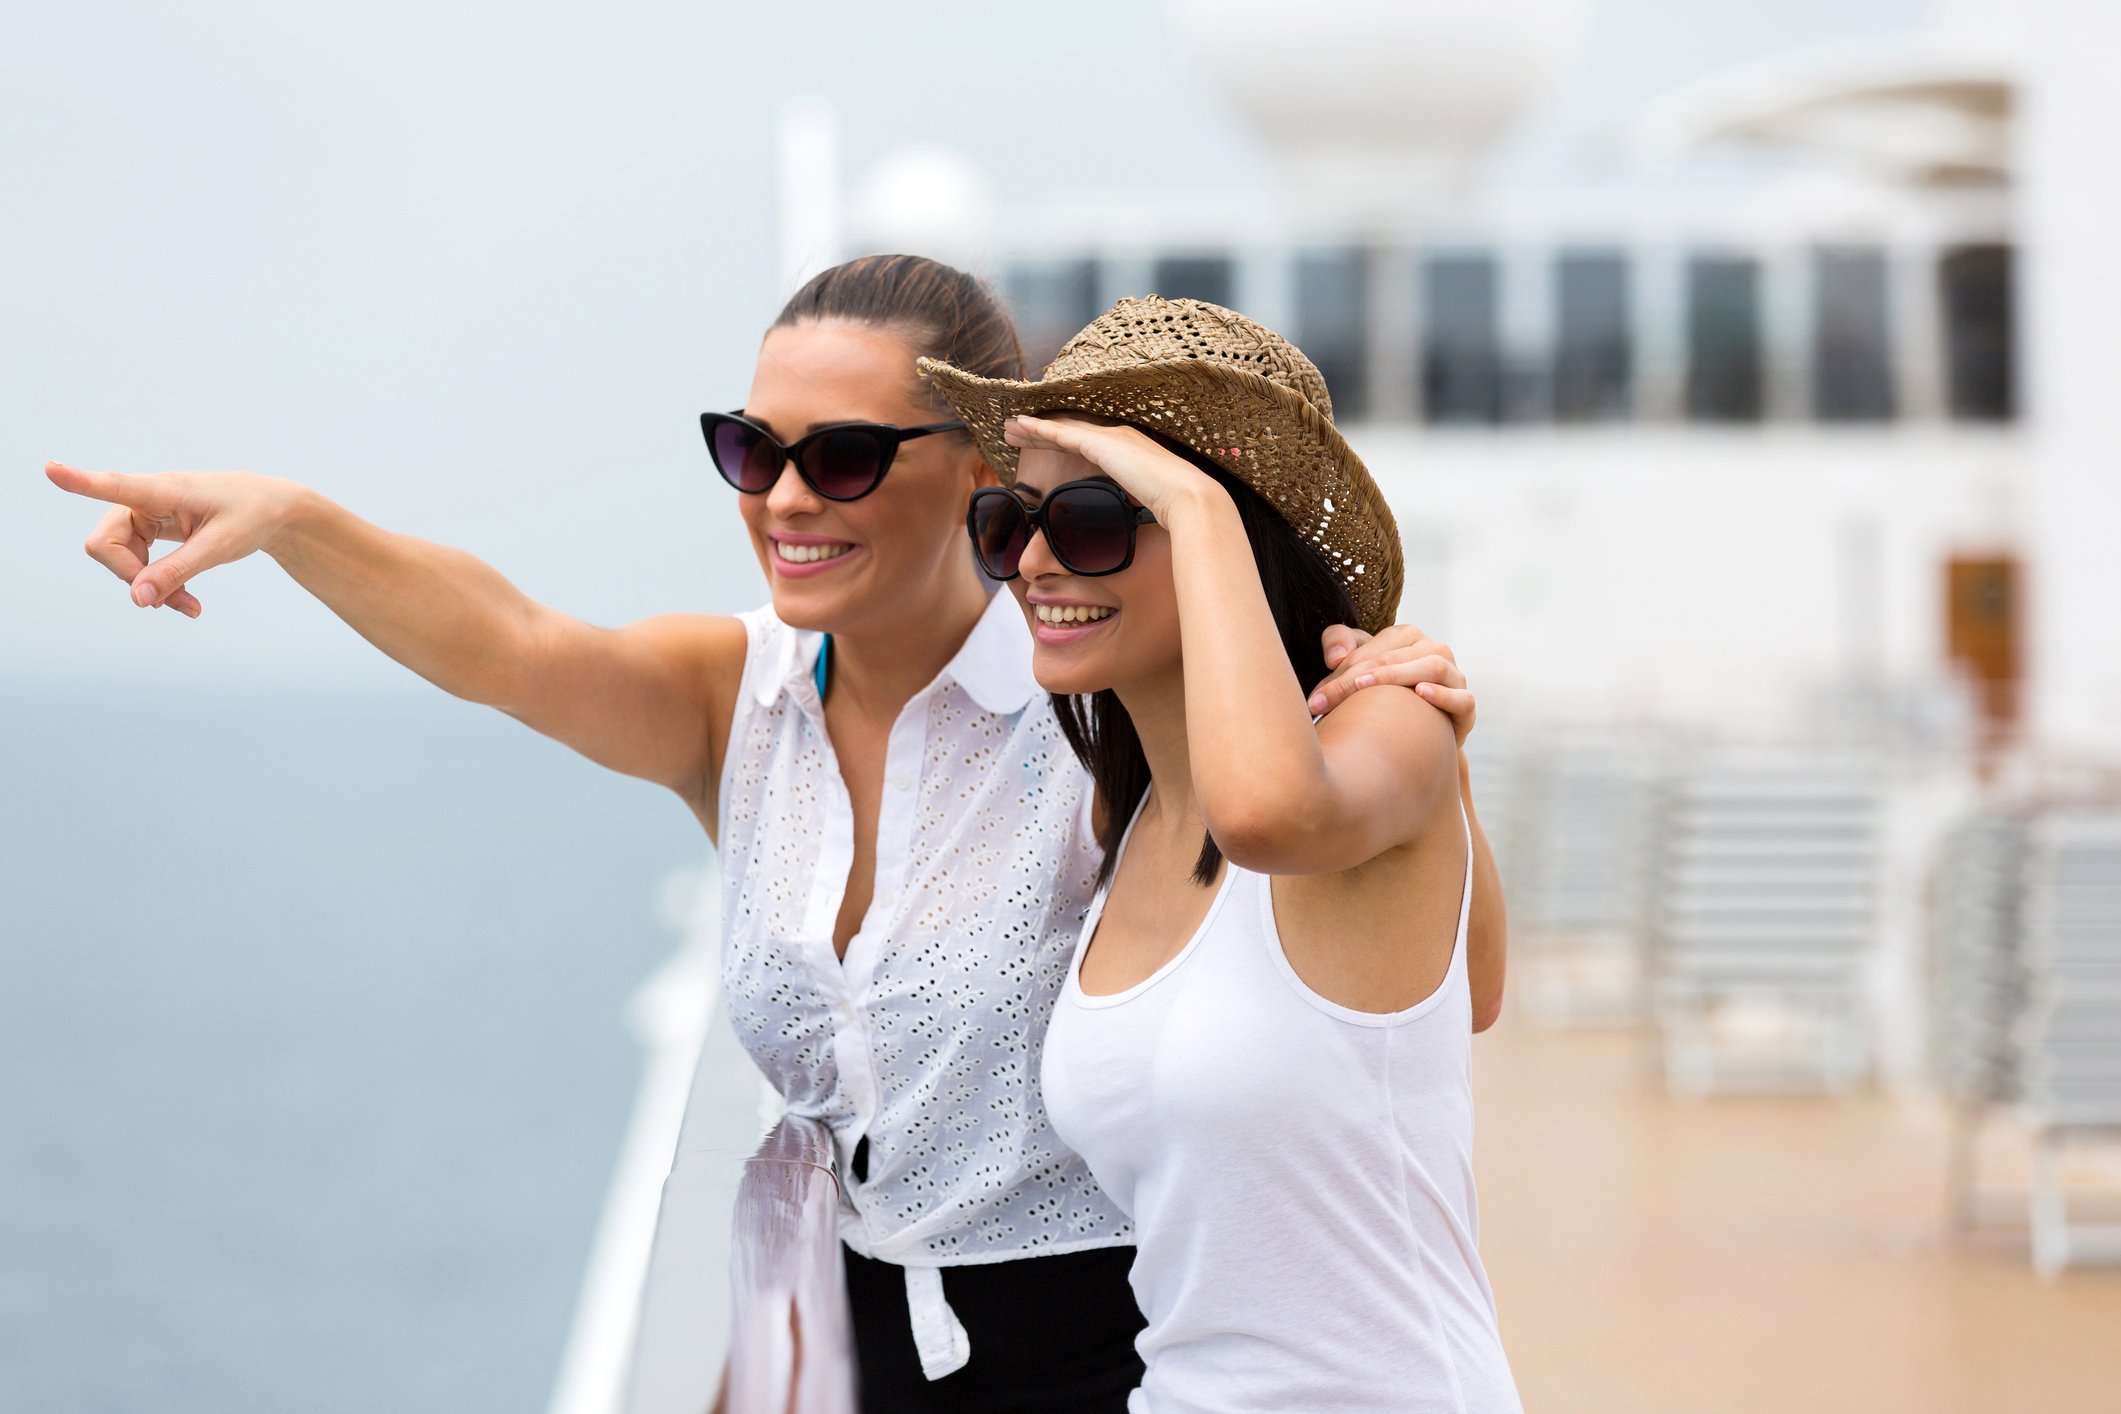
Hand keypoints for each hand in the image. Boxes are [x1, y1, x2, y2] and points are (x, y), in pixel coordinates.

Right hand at [46, 461, 303, 617]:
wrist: (272, 509)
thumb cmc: (251, 516)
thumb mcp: (220, 547)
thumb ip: (178, 571)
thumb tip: (138, 599)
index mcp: (166, 490)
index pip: (116, 485)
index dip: (80, 482)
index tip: (50, 469)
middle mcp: (146, 498)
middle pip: (105, 544)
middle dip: (131, 577)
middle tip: (169, 603)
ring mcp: (144, 514)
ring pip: (118, 558)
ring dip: (147, 586)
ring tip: (188, 605)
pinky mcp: (150, 528)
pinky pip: (135, 562)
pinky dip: (156, 584)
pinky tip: (183, 598)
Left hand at [1001, 414, 1222, 523]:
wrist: (1189, 501)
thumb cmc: (1175, 514)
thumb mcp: (1145, 510)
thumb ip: (1129, 511)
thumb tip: (1120, 531)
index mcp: (1129, 453)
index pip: (1086, 444)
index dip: (1061, 443)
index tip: (1040, 444)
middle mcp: (1118, 439)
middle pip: (1070, 432)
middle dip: (1041, 431)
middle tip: (1015, 432)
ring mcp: (1110, 439)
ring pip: (1061, 430)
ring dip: (1033, 428)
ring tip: (1009, 428)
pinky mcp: (1101, 445)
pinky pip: (1061, 435)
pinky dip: (1039, 431)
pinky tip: (1020, 428)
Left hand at [1309, 624, 1476, 744]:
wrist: (1417, 736)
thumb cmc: (1382, 695)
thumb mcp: (1356, 666)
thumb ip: (1339, 644)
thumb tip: (1334, 657)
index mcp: (1408, 637)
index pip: (1373, 648)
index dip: (1340, 671)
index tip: (1314, 699)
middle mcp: (1434, 651)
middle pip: (1395, 657)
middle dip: (1355, 678)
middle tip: (1323, 703)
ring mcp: (1455, 677)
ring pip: (1432, 667)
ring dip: (1397, 675)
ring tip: (1364, 686)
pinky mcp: (1466, 708)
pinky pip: (1462, 698)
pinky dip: (1443, 695)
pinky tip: (1419, 694)